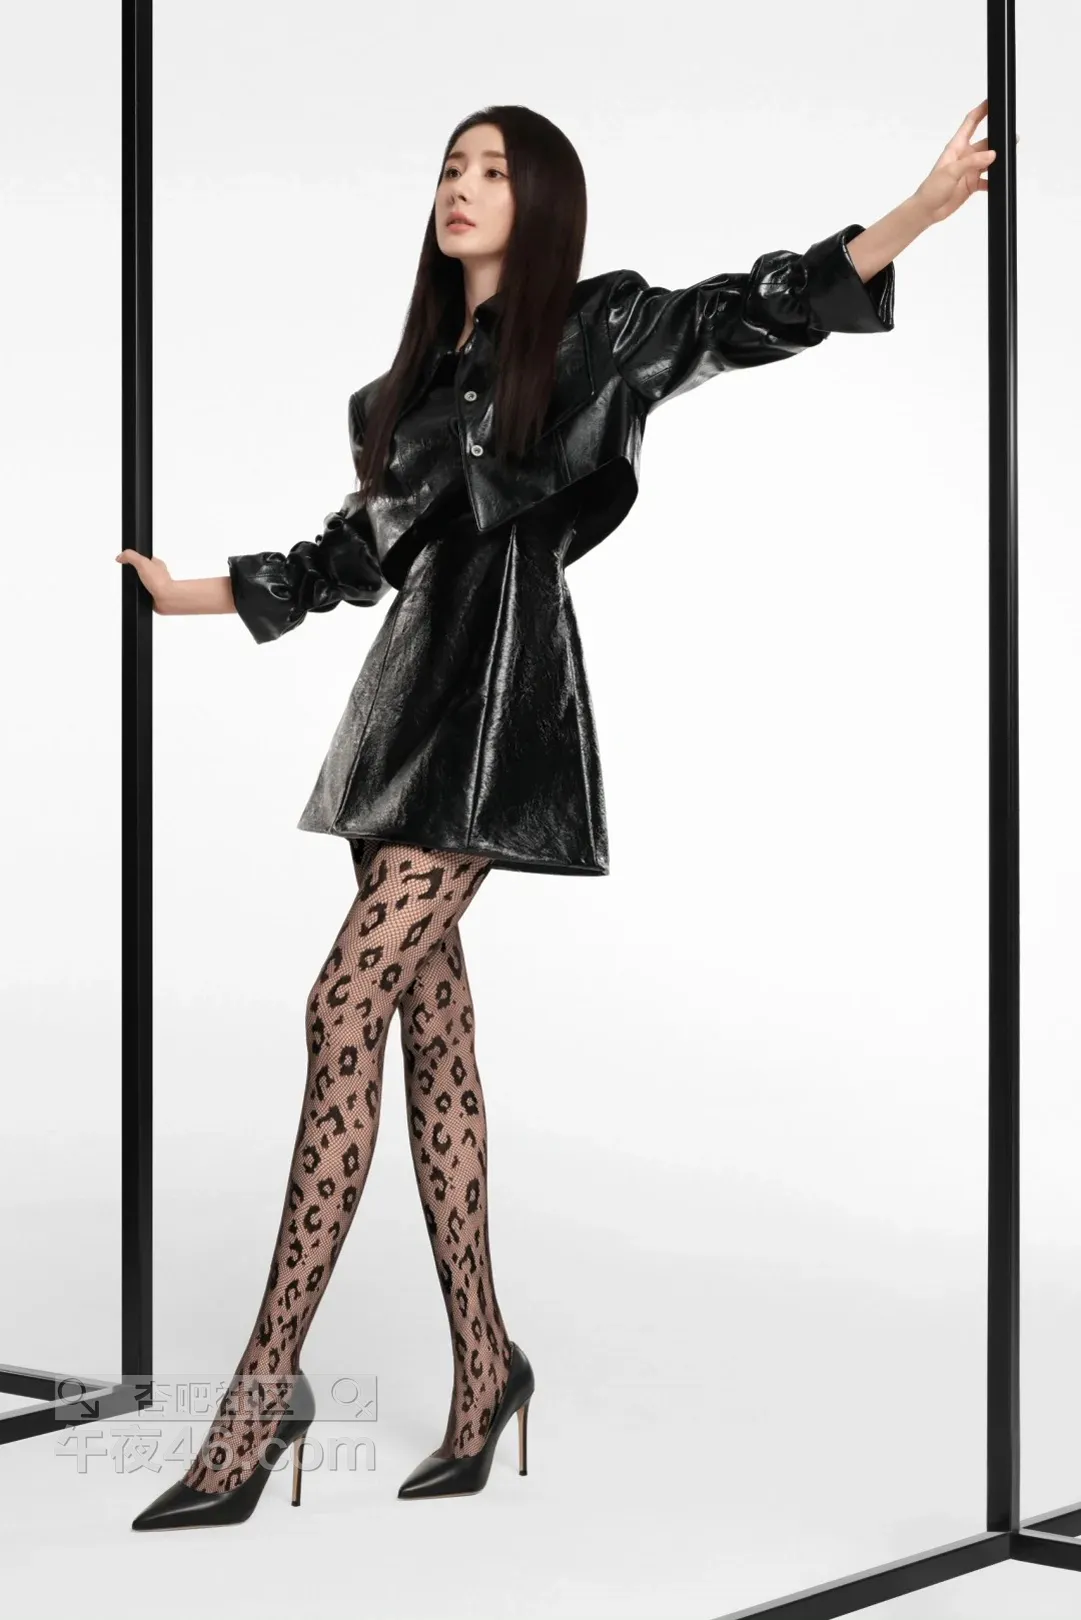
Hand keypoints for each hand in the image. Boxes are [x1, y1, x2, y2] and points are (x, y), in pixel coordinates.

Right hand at [116, 549, 173, 610]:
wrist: (167, 599)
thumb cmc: (160, 581)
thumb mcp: (142, 562)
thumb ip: (130, 556)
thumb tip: (120, 557)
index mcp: (156, 563)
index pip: (143, 557)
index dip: (133, 558)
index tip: (126, 559)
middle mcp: (156, 574)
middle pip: (140, 570)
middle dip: (133, 573)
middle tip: (131, 574)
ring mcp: (155, 584)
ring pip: (141, 582)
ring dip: (136, 584)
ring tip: (135, 585)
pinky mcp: (153, 594)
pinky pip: (142, 592)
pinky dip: (138, 594)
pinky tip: (139, 593)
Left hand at [912, 98, 997, 225]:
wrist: (927, 211)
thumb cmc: (931, 189)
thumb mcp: (951, 172)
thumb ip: (972, 162)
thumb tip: (992, 154)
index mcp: (956, 147)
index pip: (970, 123)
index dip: (981, 111)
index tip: (992, 101)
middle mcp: (964, 156)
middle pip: (985, 142)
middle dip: (998, 139)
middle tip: (1011, 137)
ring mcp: (969, 170)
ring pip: (989, 160)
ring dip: (998, 160)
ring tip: (1008, 158)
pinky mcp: (972, 184)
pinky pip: (987, 180)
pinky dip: (994, 180)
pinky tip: (999, 181)